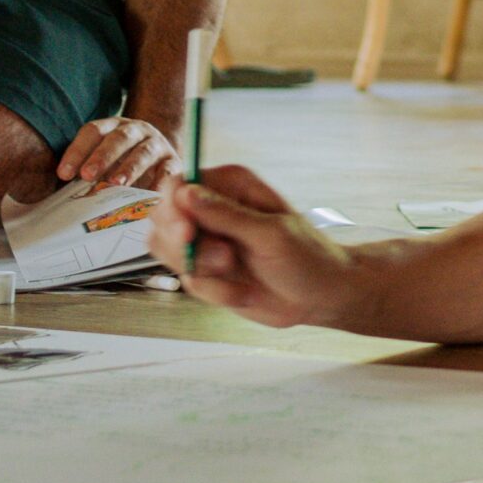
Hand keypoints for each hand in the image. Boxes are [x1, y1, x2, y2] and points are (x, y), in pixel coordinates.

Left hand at [57, 116, 177, 190]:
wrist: (159, 163)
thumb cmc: (121, 166)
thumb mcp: (102, 164)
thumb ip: (85, 173)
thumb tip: (57, 195)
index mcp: (113, 127)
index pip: (93, 131)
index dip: (77, 151)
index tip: (63, 174)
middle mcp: (137, 130)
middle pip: (119, 137)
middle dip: (102, 156)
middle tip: (87, 175)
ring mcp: (157, 144)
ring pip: (144, 151)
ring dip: (129, 167)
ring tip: (115, 183)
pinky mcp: (173, 162)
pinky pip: (167, 170)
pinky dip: (159, 183)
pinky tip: (147, 195)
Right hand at [148, 165, 358, 328]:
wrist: (319, 297)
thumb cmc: (307, 256)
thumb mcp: (270, 234)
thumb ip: (226, 215)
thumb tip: (184, 193)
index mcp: (231, 185)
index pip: (177, 185)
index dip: (172, 208)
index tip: (187, 233)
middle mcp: (212, 208)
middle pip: (163, 218)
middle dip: (185, 246)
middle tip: (224, 260)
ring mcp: (207, 240)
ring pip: (168, 252)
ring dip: (203, 271)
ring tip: (237, 273)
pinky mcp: (205, 271)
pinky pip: (188, 281)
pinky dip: (216, 292)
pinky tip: (245, 293)